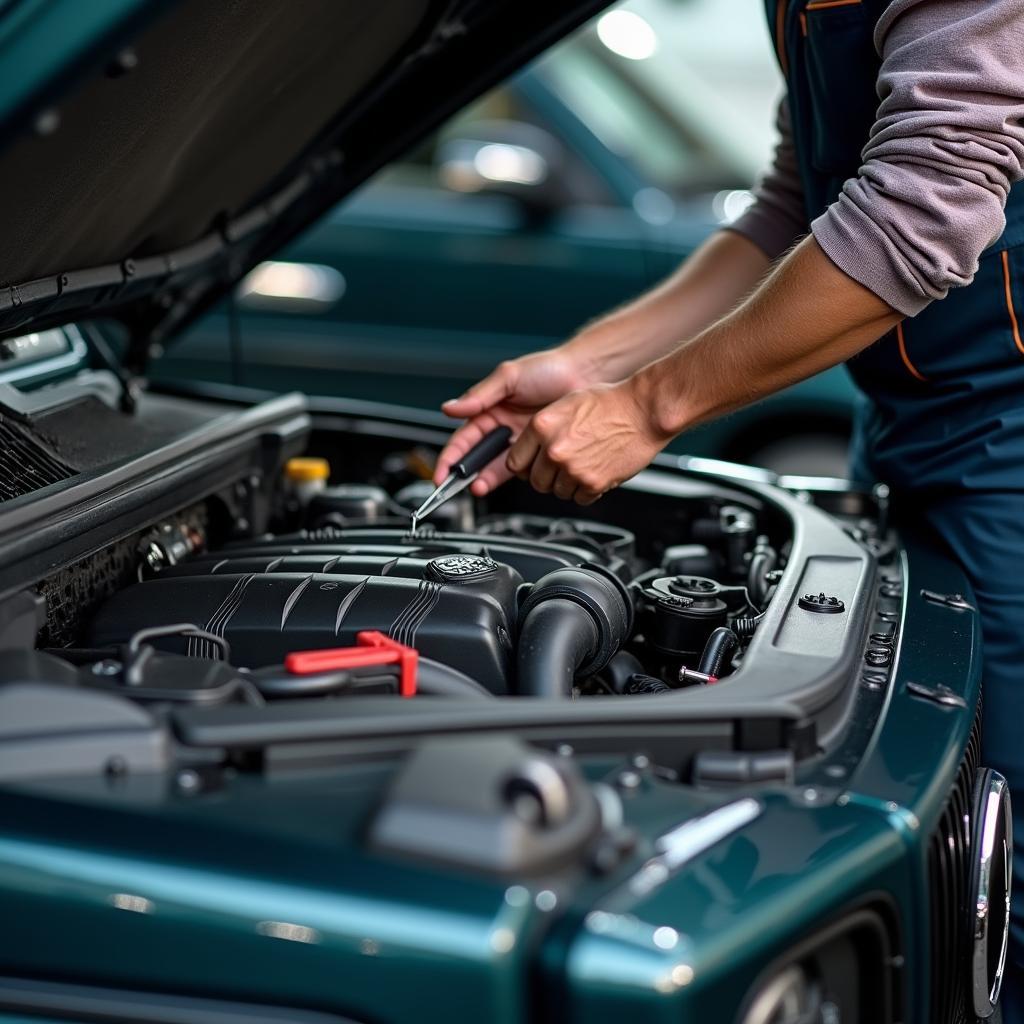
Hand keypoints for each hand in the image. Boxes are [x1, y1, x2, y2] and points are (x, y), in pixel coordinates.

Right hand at [435, 348, 590, 494]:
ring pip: (497, 466)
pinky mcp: (538, 450)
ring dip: (486, 478)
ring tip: (479, 486)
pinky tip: (510, 476)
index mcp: (488, 411)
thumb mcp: (508, 378)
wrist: (584, 375)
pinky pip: (523, 468)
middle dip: (465, 474)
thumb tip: (450, 408)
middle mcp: (502, 429)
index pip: (462, 439)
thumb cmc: (548, 369)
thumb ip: (479, 395)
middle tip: (456, 486)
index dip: (449, 457)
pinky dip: (515, 475)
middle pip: (476, 457)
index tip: (441, 473)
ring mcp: (520, 441)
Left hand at [506, 378, 670, 504]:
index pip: (515, 461)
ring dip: (568, 484)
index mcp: (542, 426)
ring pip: (557, 492)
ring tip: (584, 465)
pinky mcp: (592, 483)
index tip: (531, 465)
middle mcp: (554, 449)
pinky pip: (580, 499)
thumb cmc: (612, 402)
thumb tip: (531, 448)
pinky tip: (595, 472)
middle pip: (535, 482)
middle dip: (547, 477)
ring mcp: (572, 468)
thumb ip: (544, 429)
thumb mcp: (566, 404)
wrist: (644, 411)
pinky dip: (586, 490)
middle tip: (562, 467)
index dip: (525, 465)